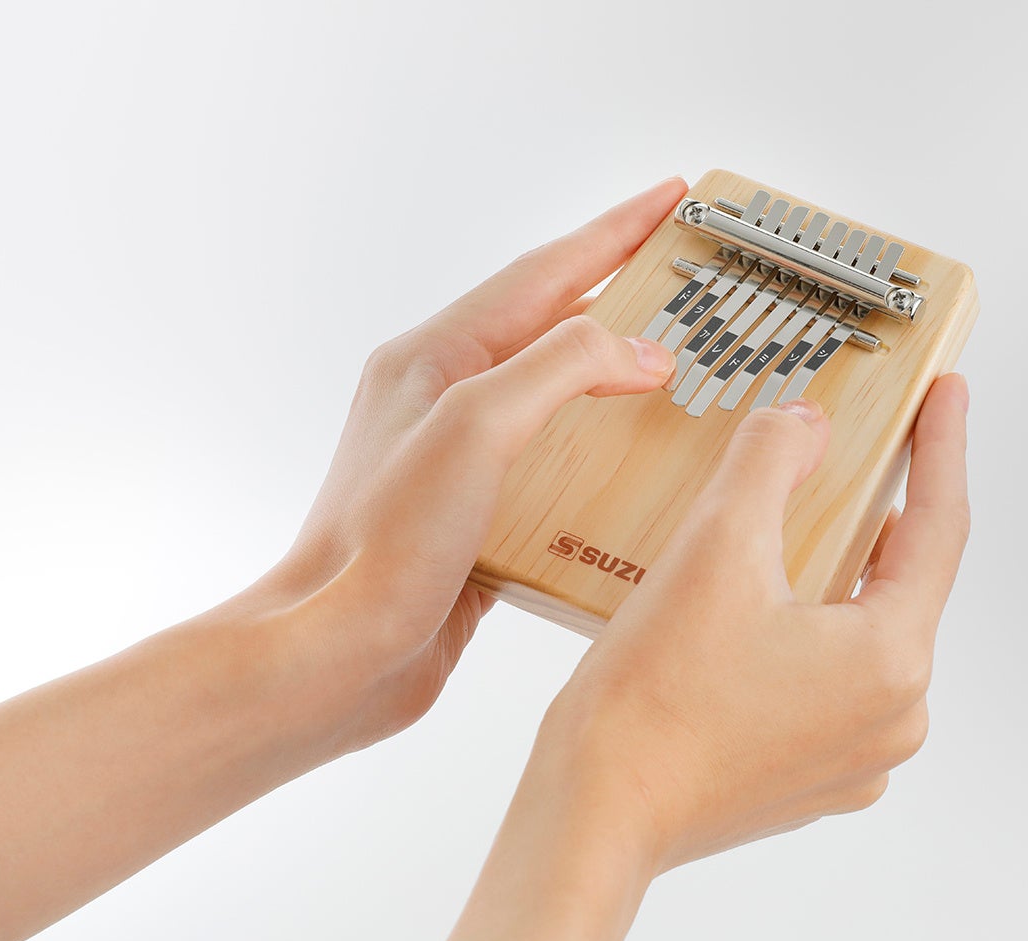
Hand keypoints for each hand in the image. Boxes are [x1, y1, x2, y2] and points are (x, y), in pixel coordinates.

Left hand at [247, 177, 687, 751]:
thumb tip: (642, 354)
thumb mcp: (476, 426)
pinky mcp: (480, 518)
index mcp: (435, 357)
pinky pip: (556, 464)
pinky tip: (641, 468)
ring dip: (618, 373)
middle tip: (690, 276)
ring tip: (682, 364)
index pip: (545, 273)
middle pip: (552, 325)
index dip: (615, 232)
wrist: (338, 655)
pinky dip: (604, 451)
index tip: (673, 198)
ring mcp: (461, 460)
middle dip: (622, 292)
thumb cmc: (382, 543)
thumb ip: (561, 368)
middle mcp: (446, 399)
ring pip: (558, 396)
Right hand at [552, 376, 969, 869]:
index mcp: (890, 660)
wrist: (595, 815)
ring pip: (863, 633)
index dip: (943, 448)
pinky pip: (831, 682)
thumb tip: (808, 425)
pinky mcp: (814, 779)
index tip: (950, 393)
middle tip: (864, 450)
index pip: (938, 528)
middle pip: (900, 584)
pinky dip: (810, 633)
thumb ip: (771, 461)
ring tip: (799, 527)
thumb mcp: (714, 549)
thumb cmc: (650, 702)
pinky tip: (761, 610)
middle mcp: (894, 718)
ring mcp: (857, 757)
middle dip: (881, 513)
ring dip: (838, 576)